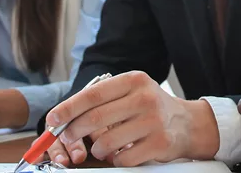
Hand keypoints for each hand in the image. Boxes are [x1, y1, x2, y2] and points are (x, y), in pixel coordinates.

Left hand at [45, 71, 218, 166]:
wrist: (187, 123)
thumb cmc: (150, 107)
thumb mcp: (131, 92)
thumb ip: (102, 100)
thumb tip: (64, 117)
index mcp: (133, 81)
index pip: (92, 95)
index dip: (68, 108)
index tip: (52, 119)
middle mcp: (144, 98)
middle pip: (95, 118)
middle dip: (74, 131)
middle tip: (68, 137)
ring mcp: (153, 122)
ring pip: (106, 142)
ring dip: (97, 149)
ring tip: (102, 146)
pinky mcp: (159, 144)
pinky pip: (123, 158)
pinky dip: (115, 159)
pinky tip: (122, 152)